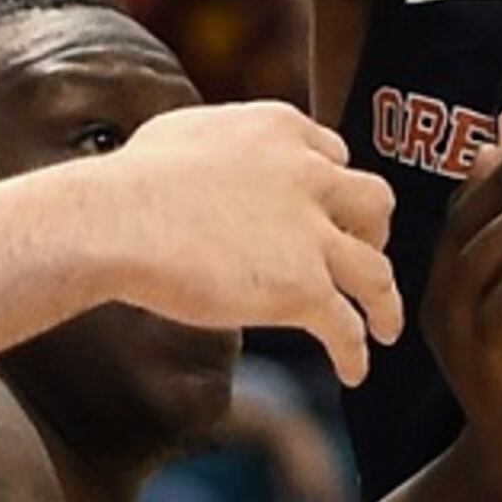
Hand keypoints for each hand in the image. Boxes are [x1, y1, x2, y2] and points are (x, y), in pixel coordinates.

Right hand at [66, 102, 401, 381]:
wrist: (114, 221)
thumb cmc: (125, 181)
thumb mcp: (186, 131)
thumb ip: (220, 143)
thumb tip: (207, 155)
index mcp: (283, 132)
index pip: (331, 154)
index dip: (332, 184)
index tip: (329, 205)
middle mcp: (310, 177)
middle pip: (373, 202)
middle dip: (373, 228)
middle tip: (365, 250)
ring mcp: (311, 235)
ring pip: (376, 271)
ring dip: (386, 300)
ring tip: (387, 325)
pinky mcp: (302, 288)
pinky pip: (345, 326)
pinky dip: (356, 351)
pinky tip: (355, 370)